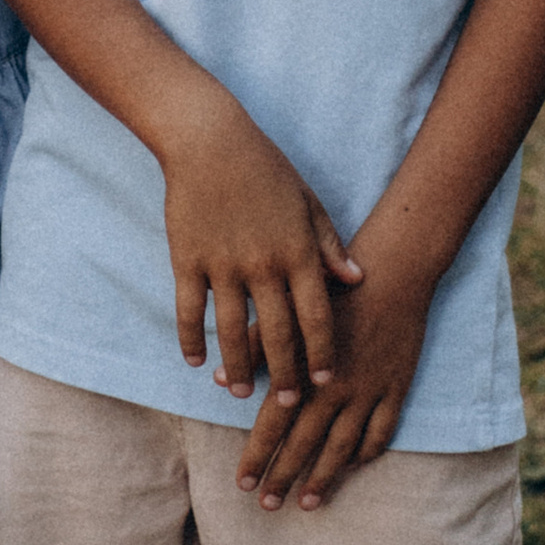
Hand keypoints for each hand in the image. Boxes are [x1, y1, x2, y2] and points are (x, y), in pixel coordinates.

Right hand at [158, 96, 360, 407]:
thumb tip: (357, 279)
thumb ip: (330, 245)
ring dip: (238, 367)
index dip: (322, 353)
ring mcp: (223, 264)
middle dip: (284, 373)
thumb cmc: (266, 169)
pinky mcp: (188, 260)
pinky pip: (191, 311)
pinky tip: (197, 362)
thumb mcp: (308, 202)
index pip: (317, 316)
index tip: (324, 382)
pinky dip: (193, 340)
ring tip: (240, 391)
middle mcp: (263, 264)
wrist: (210, 140)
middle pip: (278, 332)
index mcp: (297, 252)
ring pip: (233, 330)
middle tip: (285, 404)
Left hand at [235, 254, 428, 510]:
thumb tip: (220, 378)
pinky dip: (366, 452)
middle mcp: (335, 386)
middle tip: (266, 506)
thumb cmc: (335, 286)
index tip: (241, 483)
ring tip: (307, 503)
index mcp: (304, 368)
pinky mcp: (396, 388)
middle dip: (283, 477)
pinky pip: (381, 430)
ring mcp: (369, 390)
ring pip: (343, 446)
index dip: (257, 456)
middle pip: (304, 443)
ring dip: (323, 477)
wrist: (395, 271)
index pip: (273, 423)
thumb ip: (255, 345)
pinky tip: (352, 466)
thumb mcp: (288, 309)